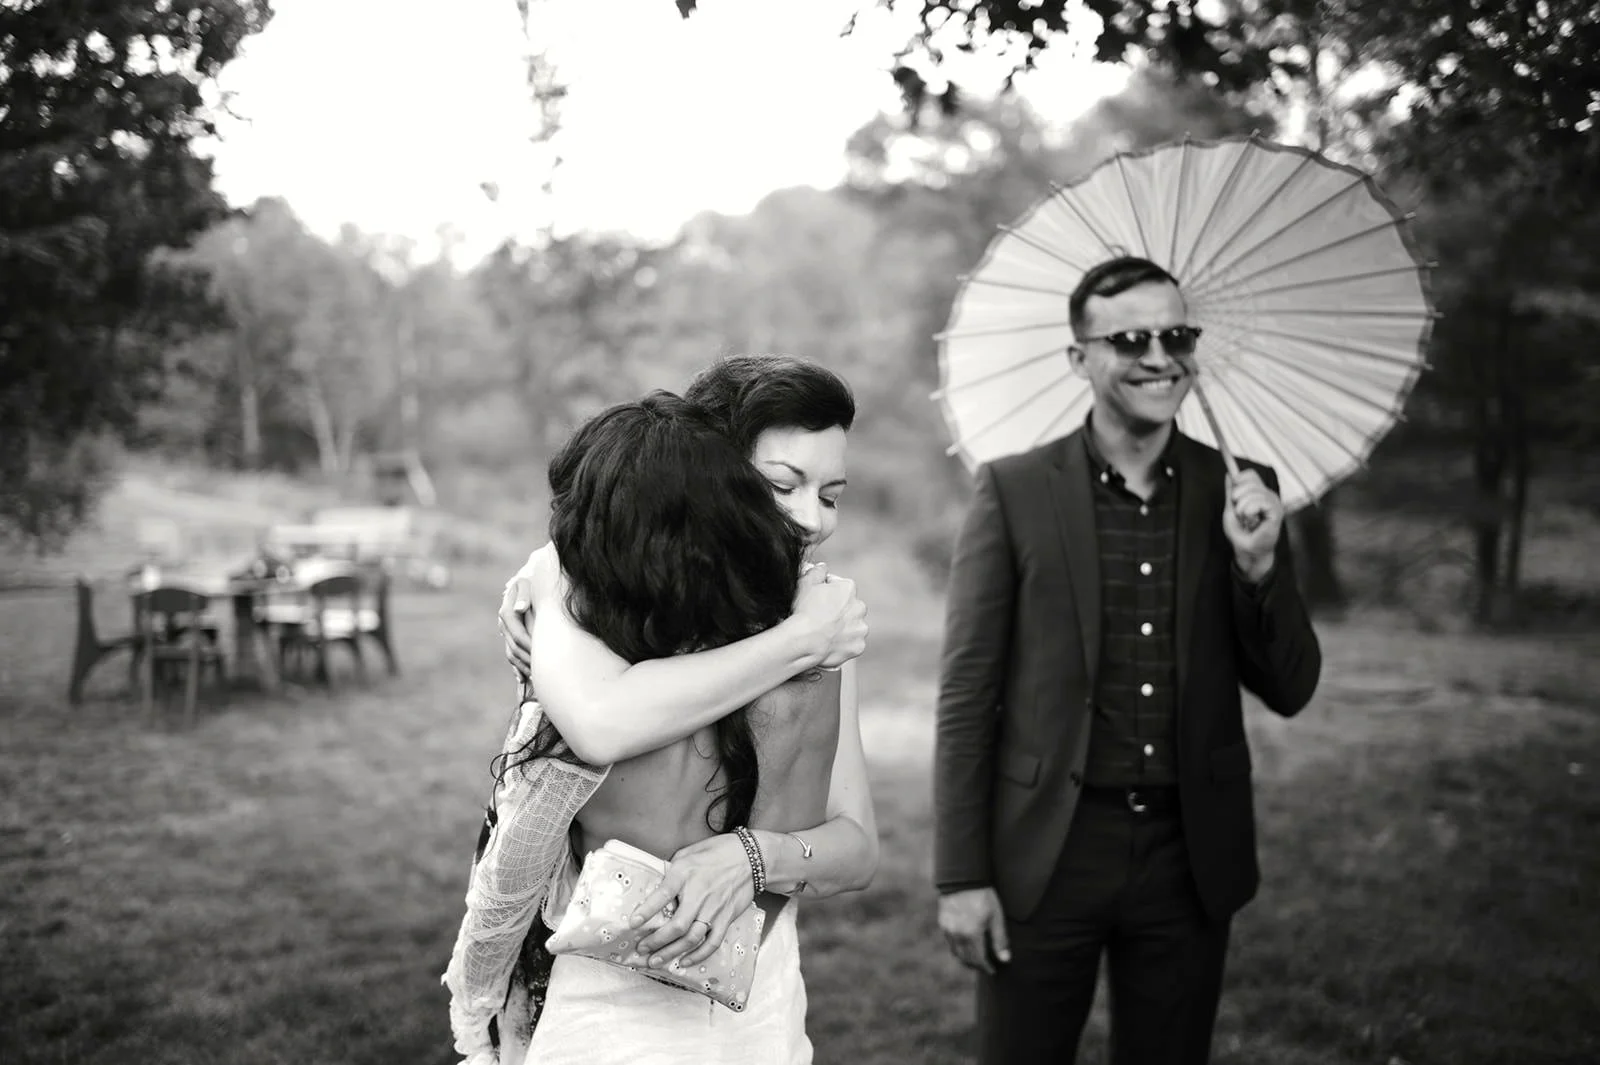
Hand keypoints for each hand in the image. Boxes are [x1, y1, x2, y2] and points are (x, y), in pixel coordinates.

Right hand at [498, 545, 562, 676]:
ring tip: (536, 680)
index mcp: (507, 613)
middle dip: (528, 661)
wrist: (524, 581)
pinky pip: (511, 655)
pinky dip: (517, 668)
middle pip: (515, 648)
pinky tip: (523, 680)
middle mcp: (504, 625)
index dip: (530, 647)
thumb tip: (520, 608)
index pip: (518, 635)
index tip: (542, 656)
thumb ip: (524, 595)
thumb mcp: (526, 583)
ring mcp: (505, 632)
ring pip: (512, 654)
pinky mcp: (509, 637)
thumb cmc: (529, 581)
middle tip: (542, 674)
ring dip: (523, 667)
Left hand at [629, 834, 757, 968]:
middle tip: (641, 950)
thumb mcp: (688, 853)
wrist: (751, 857)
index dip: (646, 911)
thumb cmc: (717, 852)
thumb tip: (657, 886)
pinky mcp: (726, 918)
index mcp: (684, 874)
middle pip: (676, 926)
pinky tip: (684, 962)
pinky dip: (698, 955)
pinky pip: (712, 942)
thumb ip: (672, 871)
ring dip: (671, 953)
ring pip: (691, 938)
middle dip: (655, 941)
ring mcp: (714, 909)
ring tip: (655, 961)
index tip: (632, 923)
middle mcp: (699, 894)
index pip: (662, 895)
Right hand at [789, 563, 867, 668]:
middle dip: (837, 611)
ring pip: (852, 626)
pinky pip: (851, 644)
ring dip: (842, 628)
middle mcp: (860, 607)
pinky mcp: (858, 646)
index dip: (825, 593)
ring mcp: (860, 628)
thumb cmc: (804, 611)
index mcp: (849, 588)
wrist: (804, 641)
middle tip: (819, 618)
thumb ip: (817, 571)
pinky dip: (843, 644)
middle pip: (848, 607)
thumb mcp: (805, 583)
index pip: (838, 587)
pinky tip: (829, 644)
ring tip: (823, 633)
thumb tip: (822, 567)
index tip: (815, 601)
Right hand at [938, 886, 1009, 973]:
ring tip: (976, 959)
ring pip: (956, 953)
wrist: (963, 878)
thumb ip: (1000, 940)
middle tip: (985, 967)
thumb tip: (1005, 960)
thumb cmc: (984, 896)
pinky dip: (958, 949)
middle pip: (966, 959)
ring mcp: (948, 930)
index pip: (979, 960)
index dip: (986, 967)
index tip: (993, 971)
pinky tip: (966, 945)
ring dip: (966, 959)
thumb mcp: (996, 917)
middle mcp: (957, 935)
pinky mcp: (943, 923)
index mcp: (972, 935)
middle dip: (976, 966)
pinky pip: (950, 943)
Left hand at [1222, 470, 1282, 581]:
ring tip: (1246, 519)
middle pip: (1250, 480)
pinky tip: (1252, 520)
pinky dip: (1249, 511)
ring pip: (1253, 492)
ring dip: (1242, 508)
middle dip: (1237, 496)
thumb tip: (1229, 474)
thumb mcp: (1231, 510)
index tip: (1233, 495)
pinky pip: (1260, 502)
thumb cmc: (1241, 533)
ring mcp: (1274, 502)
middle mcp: (1268, 496)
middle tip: (1239, 512)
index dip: (1239, 480)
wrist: (1247, 550)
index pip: (1250, 475)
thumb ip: (1231, 493)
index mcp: (1259, 494)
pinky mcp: (1276, 511)